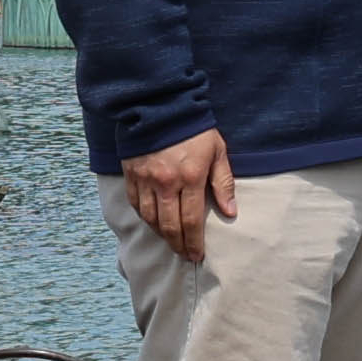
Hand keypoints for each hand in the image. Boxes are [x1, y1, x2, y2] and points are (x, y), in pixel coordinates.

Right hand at [122, 128, 239, 262]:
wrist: (160, 105)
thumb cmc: (194, 128)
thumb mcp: (217, 151)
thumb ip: (223, 183)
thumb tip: (230, 212)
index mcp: (190, 178)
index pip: (191, 221)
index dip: (194, 242)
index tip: (197, 255)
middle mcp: (165, 183)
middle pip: (169, 225)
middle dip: (178, 245)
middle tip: (184, 255)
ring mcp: (145, 179)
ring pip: (150, 218)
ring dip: (161, 234)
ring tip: (170, 241)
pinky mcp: (131, 174)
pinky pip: (136, 204)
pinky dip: (144, 217)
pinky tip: (152, 222)